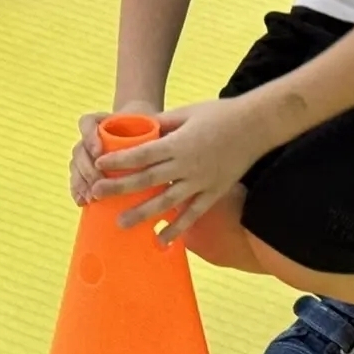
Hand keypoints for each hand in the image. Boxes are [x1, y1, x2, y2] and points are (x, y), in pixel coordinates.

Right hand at [70, 104, 156, 203]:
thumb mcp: (153, 122)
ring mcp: (86, 153)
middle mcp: (90, 137)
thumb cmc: (147, 128)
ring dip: (80, 182)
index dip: (90, 136)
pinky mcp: (88, 169)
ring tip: (91, 197)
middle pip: (80, 150)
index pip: (87, 123)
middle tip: (98, 183)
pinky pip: (76, 178)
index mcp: (101, 122)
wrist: (140, 134)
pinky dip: (77, 190)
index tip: (99, 150)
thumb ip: (160, 124)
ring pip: (75, 165)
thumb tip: (170, 135)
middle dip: (86, 168)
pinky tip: (82, 202)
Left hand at [88, 97, 271, 239]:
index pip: (143, 154)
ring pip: (167, 202)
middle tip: (97, 195)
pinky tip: (161, 240)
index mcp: (179, 143)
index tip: (100, 165)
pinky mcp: (214, 193)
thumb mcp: (188, 112)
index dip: (120, 161)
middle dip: (120, 188)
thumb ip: (163, 123)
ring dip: (143, 214)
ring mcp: (201, 182)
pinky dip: (177, 228)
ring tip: (120, 223)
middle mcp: (188, 165)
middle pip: (148, 180)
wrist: (256, 126)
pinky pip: (193, 214)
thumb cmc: (221, 114)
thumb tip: (138, 129)